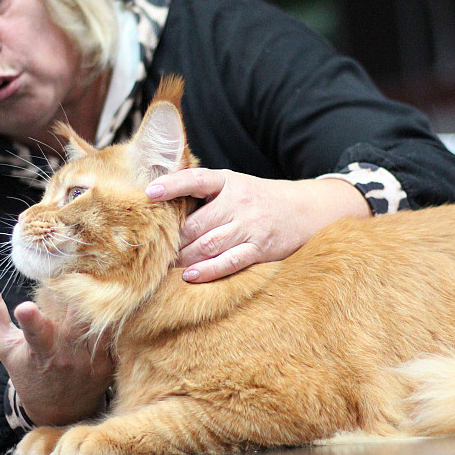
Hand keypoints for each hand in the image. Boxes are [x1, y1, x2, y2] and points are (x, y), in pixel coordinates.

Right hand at [0, 274, 114, 425]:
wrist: (61, 409)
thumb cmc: (28, 372)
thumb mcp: (4, 345)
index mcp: (40, 352)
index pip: (35, 335)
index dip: (31, 321)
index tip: (25, 307)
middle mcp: (68, 355)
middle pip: (77, 320)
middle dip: (77, 295)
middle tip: (76, 270)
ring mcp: (92, 358)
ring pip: (101, 322)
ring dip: (100, 299)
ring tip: (98, 274)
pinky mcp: (111, 359)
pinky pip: (116, 330)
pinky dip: (114, 313)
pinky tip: (113, 293)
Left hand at [145, 169, 370, 282]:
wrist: (305, 210)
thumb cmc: (258, 199)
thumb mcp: (234, 185)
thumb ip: (203, 193)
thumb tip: (160, 204)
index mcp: (229, 181)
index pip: (197, 179)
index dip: (173, 184)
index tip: (149, 193)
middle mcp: (239, 202)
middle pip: (196, 223)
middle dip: (171, 239)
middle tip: (151, 250)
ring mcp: (250, 227)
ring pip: (208, 245)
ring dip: (182, 258)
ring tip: (163, 267)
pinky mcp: (259, 250)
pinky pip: (228, 262)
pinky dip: (207, 271)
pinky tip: (189, 275)